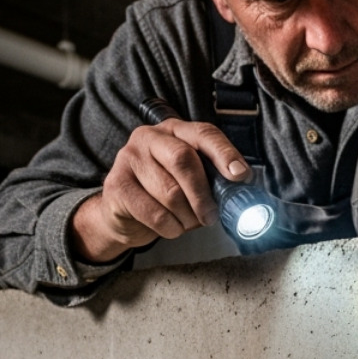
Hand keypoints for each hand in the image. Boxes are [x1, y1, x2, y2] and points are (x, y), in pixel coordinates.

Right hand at [69, 119, 252, 263]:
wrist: (124, 215)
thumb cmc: (165, 196)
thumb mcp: (193, 182)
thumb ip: (214, 180)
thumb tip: (241, 191)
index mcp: (175, 131)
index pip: (204, 134)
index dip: (225, 154)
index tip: (241, 175)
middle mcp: (149, 137)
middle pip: (183, 160)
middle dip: (203, 194)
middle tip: (211, 216)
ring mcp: (129, 158)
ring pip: (169, 191)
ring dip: (187, 217)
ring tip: (188, 222)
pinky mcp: (116, 185)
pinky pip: (154, 212)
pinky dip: (170, 228)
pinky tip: (171, 228)